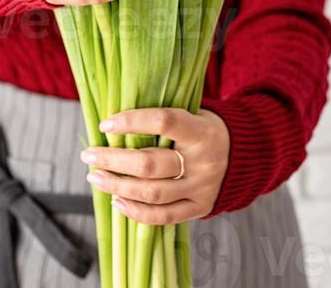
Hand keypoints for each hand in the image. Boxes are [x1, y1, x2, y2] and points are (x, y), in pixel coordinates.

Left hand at [80, 108, 229, 224]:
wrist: (242, 153)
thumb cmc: (203, 127)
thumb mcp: (191, 112)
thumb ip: (161, 119)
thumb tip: (115, 123)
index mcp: (201, 130)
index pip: (163, 122)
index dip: (132, 122)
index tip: (105, 124)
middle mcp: (203, 161)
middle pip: (151, 164)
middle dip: (113, 160)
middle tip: (89, 155)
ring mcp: (201, 188)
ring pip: (152, 193)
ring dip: (117, 186)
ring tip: (95, 177)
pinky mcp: (199, 208)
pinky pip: (163, 217)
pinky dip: (136, 212)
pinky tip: (116, 201)